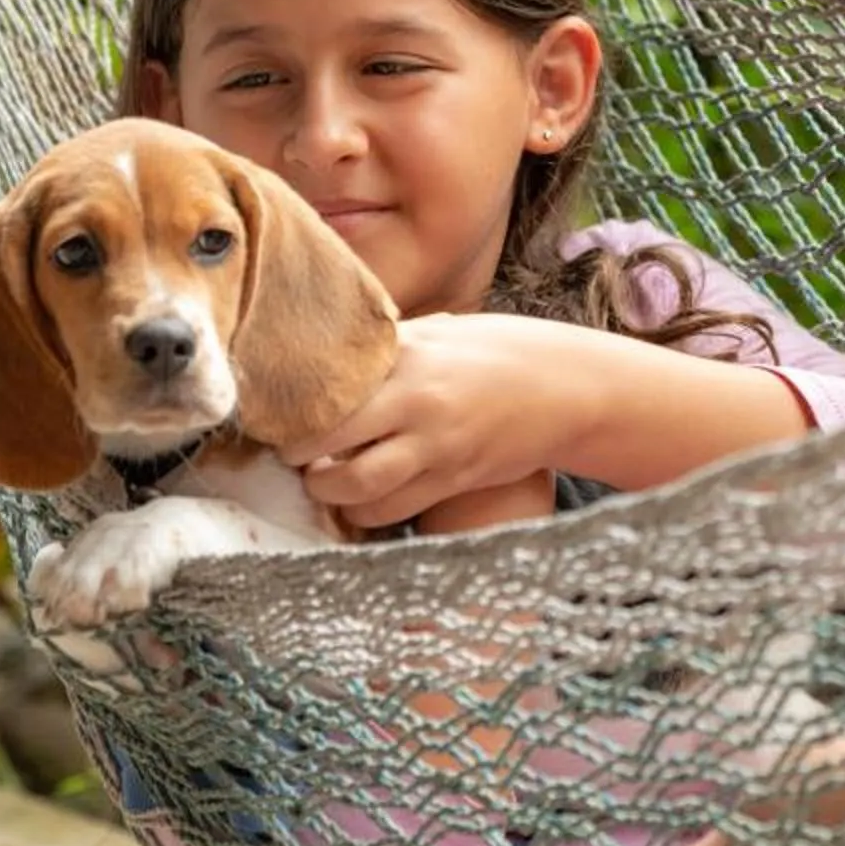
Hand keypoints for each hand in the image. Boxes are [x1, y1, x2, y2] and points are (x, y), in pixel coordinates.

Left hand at [276, 312, 582, 528]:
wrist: (568, 388)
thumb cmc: (499, 352)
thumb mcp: (440, 332)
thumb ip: (386, 344)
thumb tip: (327, 348)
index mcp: (407, 356)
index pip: (327, 386)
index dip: (292, 408)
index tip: (277, 412)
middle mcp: (416, 402)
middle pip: (327, 442)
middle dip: (297, 455)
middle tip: (291, 453)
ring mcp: (435, 447)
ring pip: (354, 488)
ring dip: (326, 491)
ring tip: (323, 480)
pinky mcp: (451, 481)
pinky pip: (390, 511)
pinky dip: (363, 513)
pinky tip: (361, 499)